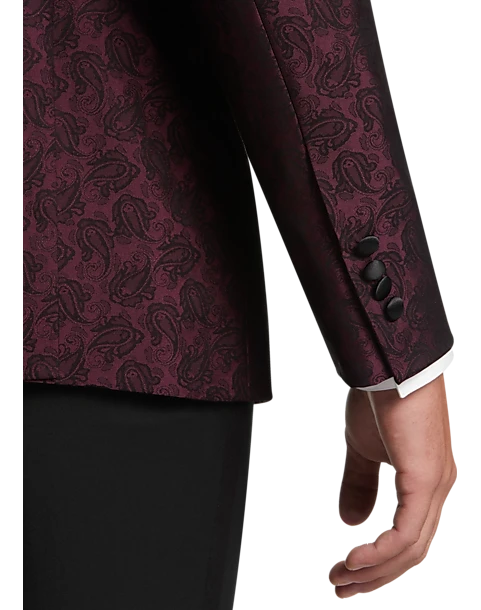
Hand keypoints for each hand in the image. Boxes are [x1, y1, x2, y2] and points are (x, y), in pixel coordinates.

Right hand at [328, 374, 456, 598]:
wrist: (391, 370)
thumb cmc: (382, 402)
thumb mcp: (363, 451)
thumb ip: (360, 485)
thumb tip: (353, 522)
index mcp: (425, 484)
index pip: (409, 538)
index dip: (380, 561)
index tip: (347, 572)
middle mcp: (437, 490)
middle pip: (411, 552)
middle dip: (374, 576)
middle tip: (341, 588)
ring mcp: (435, 487)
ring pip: (411, 549)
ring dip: (375, 570)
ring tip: (342, 579)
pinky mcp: (425, 481)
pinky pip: (406, 533)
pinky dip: (380, 553)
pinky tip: (356, 561)